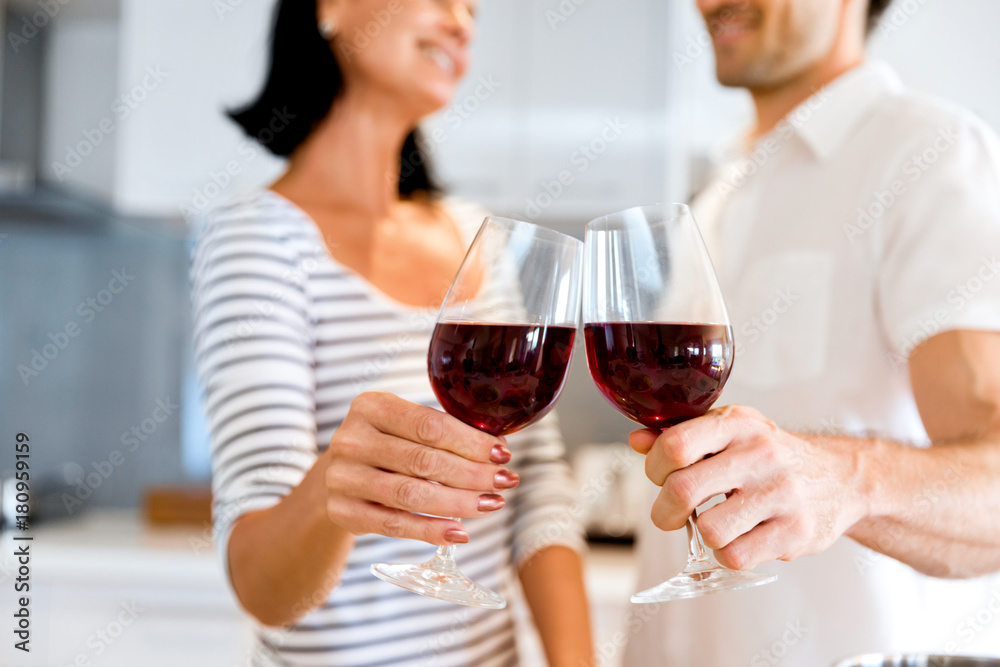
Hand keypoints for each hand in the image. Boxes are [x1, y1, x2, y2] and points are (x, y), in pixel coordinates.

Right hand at [324, 392, 519, 545]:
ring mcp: (342, 477)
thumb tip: (497, 450)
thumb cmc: (386, 445)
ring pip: (411, 494)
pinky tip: (459, 532)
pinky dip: (430, 531)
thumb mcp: (404, 426)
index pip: (430, 426)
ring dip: (458, 503)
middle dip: (472, 474)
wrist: (339, 474)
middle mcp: (351, 439)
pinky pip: (394, 525)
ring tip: (490, 505)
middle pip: (423, 461)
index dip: (471, 442)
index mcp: (371, 406)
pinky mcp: (342, 511)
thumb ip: (444, 431)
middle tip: (505, 482)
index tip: (503, 455)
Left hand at [629, 405, 866, 569]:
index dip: (654, 467)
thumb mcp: (730, 431)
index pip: (675, 445)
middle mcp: (760, 454)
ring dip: (701, 535)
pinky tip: (739, 539)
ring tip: (714, 524)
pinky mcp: (796, 531)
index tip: (661, 476)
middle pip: (683, 490)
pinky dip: (728, 554)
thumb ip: (681, 435)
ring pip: (708, 530)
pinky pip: (735, 556)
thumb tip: (636, 441)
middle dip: (664, 510)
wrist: (841, 477)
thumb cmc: (771, 454)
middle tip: (670, 515)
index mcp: (737, 423)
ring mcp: (781, 493)